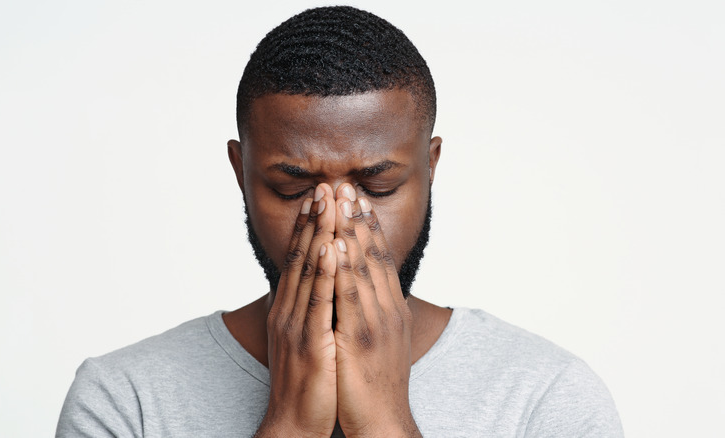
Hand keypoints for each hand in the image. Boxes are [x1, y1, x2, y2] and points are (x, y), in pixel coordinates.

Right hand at [256, 184, 338, 436]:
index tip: (321, 195)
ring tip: (328, 202)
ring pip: (309, 270)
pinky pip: (319, 301)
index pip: (301, 258)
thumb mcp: (304, 337)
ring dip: (319, 233)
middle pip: (303, 255)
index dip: (310, 225)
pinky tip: (330, 247)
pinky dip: (324, 272)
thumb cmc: (306, 382)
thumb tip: (316, 287)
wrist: (294, 422)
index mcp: (290, 308)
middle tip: (325, 184)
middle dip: (315, 218)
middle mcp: (290, 310)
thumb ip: (309, 310)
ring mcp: (297, 324)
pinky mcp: (310, 341)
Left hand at [331, 184, 420, 437]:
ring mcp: (376, 322)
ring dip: (351, 231)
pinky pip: (350, 296)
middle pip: (373, 254)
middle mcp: (387, 309)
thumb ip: (372, 311)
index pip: (380, 258)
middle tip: (346, 184)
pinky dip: (344, 267)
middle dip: (358, 217)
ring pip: (363, 268)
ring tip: (340, 201)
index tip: (356, 197)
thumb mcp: (379, 339)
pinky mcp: (360, 338)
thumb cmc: (375, 383)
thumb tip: (364, 290)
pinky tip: (337, 244)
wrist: (383, 422)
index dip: (368, 225)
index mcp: (391, 308)